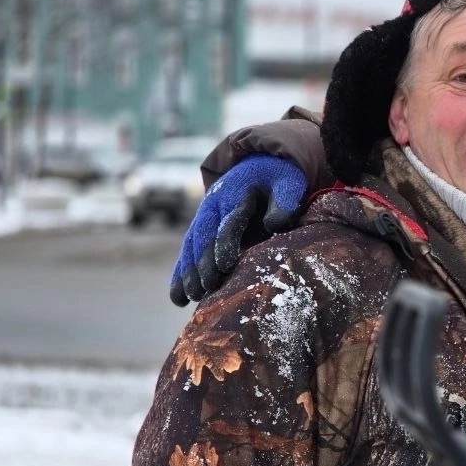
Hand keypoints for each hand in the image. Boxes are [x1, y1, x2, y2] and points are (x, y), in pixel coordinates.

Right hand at [169, 155, 306, 305]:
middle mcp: (213, 205)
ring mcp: (204, 217)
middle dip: (202, 263)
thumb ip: (284, 201)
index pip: (228, 222)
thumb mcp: (288, 184)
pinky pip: (187, 253)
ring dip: (188, 272)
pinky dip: (181, 274)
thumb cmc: (278, 180)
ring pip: (190, 246)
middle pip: (203, 237)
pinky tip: (177, 298)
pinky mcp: (201, 229)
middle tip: (206, 288)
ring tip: (189, 297)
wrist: (259, 167)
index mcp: (235, 194)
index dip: (225, 243)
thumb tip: (273, 223)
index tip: (225, 265)